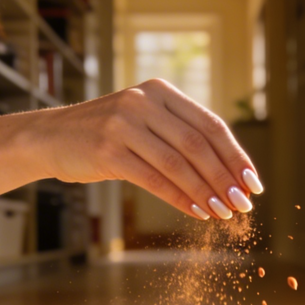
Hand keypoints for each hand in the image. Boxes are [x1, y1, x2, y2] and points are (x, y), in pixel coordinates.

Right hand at [36, 79, 263, 219]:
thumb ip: (178, 134)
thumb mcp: (142, 121)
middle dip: (225, 177)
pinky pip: (155, 179)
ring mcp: (124, 124)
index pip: (210, 124)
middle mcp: (144, 101)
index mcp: (160, 92)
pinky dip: (180, 199)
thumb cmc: (104, 135)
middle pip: (198, 144)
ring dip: (206, 192)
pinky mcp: (109, 150)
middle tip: (243, 203)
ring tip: (224, 213)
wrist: (50, 137)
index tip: (253, 181)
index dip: (236, 155)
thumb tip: (228, 172)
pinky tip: (197, 212)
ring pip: (179, 164)